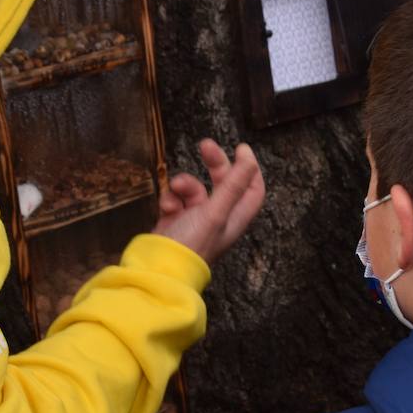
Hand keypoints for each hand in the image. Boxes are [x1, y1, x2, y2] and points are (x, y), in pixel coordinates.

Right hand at [153, 138, 265, 264]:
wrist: (158, 268)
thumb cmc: (192, 244)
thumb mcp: (216, 211)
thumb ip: (233, 184)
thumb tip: (249, 157)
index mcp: (236, 217)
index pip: (253, 190)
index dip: (250, 169)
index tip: (241, 149)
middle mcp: (219, 217)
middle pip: (224, 182)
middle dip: (214, 163)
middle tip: (205, 144)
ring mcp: (196, 218)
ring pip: (194, 188)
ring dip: (184, 184)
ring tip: (176, 188)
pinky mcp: (175, 220)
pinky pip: (175, 199)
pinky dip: (170, 198)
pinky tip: (166, 208)